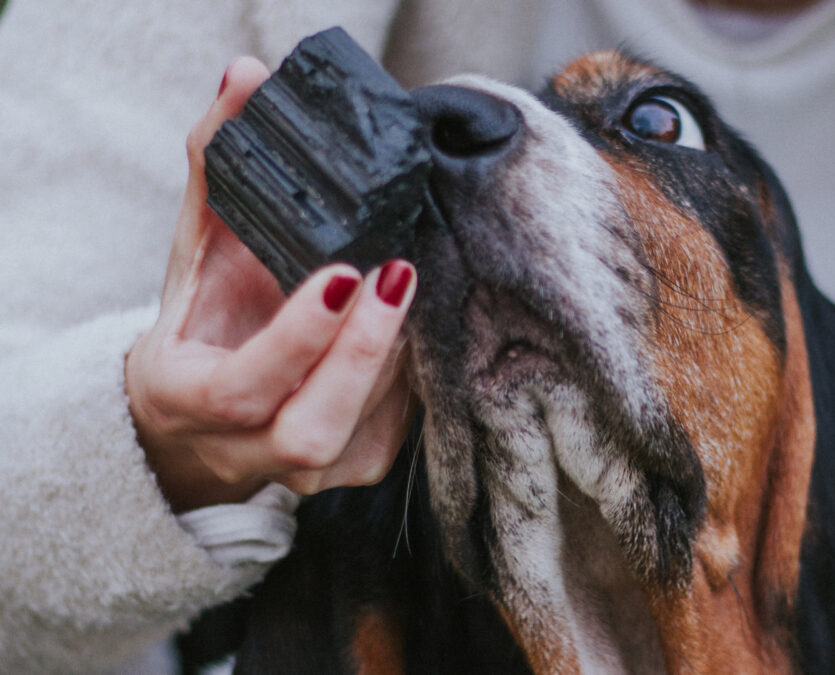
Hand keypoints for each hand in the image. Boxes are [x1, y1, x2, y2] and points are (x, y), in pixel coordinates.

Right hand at [126, 57, 417, 511]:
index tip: (344, 272)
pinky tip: (413, 325)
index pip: (244, 385)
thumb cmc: (201, 327)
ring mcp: (306, 469)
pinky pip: (399, 426)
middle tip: (398, 274)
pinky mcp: (356, 468)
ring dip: (398, 357)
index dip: (298, 337)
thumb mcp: (194, 254)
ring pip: (366, 430)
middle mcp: (247, 448)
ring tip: (410, 285)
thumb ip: (217, 169)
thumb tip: (246, 77)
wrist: (203, 420)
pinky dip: (413, 374)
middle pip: (313, 427)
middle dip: (364, 354)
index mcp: (191, 397)